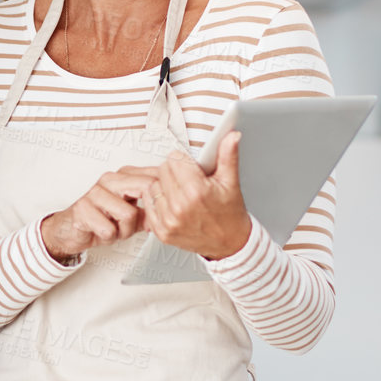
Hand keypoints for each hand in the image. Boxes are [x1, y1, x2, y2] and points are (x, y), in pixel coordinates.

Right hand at [39, 167, 160, 262]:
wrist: (70, 230)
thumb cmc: (100, 219)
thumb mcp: (130, 215)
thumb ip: (149, 212)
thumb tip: (166, 214)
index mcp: (123, 176)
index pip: (154, 176)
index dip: (164, 195)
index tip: (165, 210)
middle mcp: (110, 180)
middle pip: (146, 187)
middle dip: (147, 212)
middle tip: (142, 224)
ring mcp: (95, 193)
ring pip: (129, 213)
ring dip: (125, 230)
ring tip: (116, 230)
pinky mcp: (83, 209)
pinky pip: (109, 229)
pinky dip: (109, 237)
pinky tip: (102, 233)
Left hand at [141, 132, 252, 259]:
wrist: (229, 243)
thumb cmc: (230, 214)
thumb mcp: (231, 182)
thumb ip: (227, 155)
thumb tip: (231, 136)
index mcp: (196, 191)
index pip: (173, 159)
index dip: (184, 161)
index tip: (192, 169)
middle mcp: (180, 207)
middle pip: (162, 171)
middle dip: (174, 172)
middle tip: (188, 181)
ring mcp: (169, 221)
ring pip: (153, 187)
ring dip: (164, 187)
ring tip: (180, 193)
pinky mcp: (162, 231)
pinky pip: (148, 205)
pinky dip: (157, 202)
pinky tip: (172, 204)